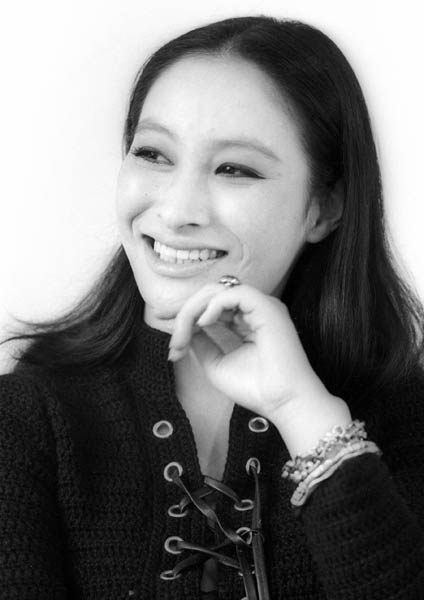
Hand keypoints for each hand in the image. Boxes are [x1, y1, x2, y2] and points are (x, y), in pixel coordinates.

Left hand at [168, 282, 333, 420]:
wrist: (283, 402)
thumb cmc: (256, 388)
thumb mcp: (216, 363)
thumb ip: (201, 343)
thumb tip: (184, 328)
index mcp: (246, 321)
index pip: (211, 309)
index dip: (188, 322)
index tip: (175, 349)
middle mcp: (254, 310)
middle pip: (211, 296)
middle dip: (186, 314)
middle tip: (176, 342)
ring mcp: (261, 306)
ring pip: (218, 291)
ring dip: (194, 310)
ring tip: (185, 334)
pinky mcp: (266, 306)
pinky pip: (233, 292)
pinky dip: (213, 305)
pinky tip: (204, 324)